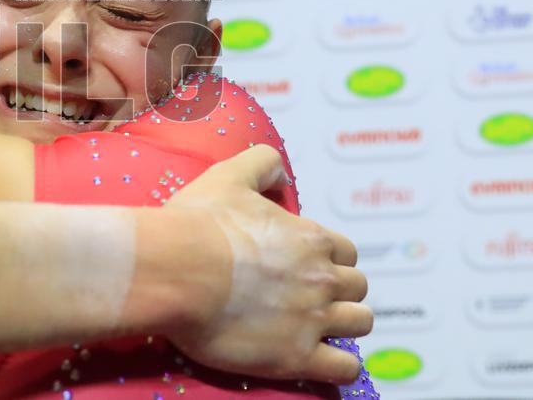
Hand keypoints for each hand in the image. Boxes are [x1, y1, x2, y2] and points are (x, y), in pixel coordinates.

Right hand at [163, 145, 372, 383]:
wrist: (173, 270)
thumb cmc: (197, 223)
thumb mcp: (229, 176)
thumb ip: (261, 164)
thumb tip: (282, 173)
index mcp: (309, 238)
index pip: (344, 251)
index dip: (327, 258)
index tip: (304, 265)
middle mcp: (320, 278)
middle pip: (357, 287)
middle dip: (339, 290)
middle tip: (308, 296)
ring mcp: (312, 319)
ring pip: (360, 323)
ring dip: (344, 324)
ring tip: (317, 327)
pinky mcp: (296, 358)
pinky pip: (343, 369)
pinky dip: (339, 366)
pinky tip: (322, 360)